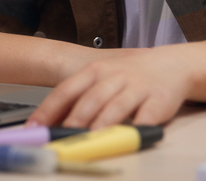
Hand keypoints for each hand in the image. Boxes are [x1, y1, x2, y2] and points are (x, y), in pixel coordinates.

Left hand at [28, 46, 191, 128]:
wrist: (171, 64)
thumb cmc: (129, 75)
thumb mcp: (102, 78)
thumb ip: (79, 98)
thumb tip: (50, 124)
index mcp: (95, 71)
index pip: (66, 90)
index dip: (49, 110)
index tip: (34, 128)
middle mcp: (114, 77)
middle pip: (90, 100)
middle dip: (74, 121)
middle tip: (60, 140)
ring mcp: (137, 88)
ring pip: (115, 108)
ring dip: (101, 125)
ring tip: (89, 141)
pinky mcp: (158, 101)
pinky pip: (146, 116)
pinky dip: (136, 129)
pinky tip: (128, 138)